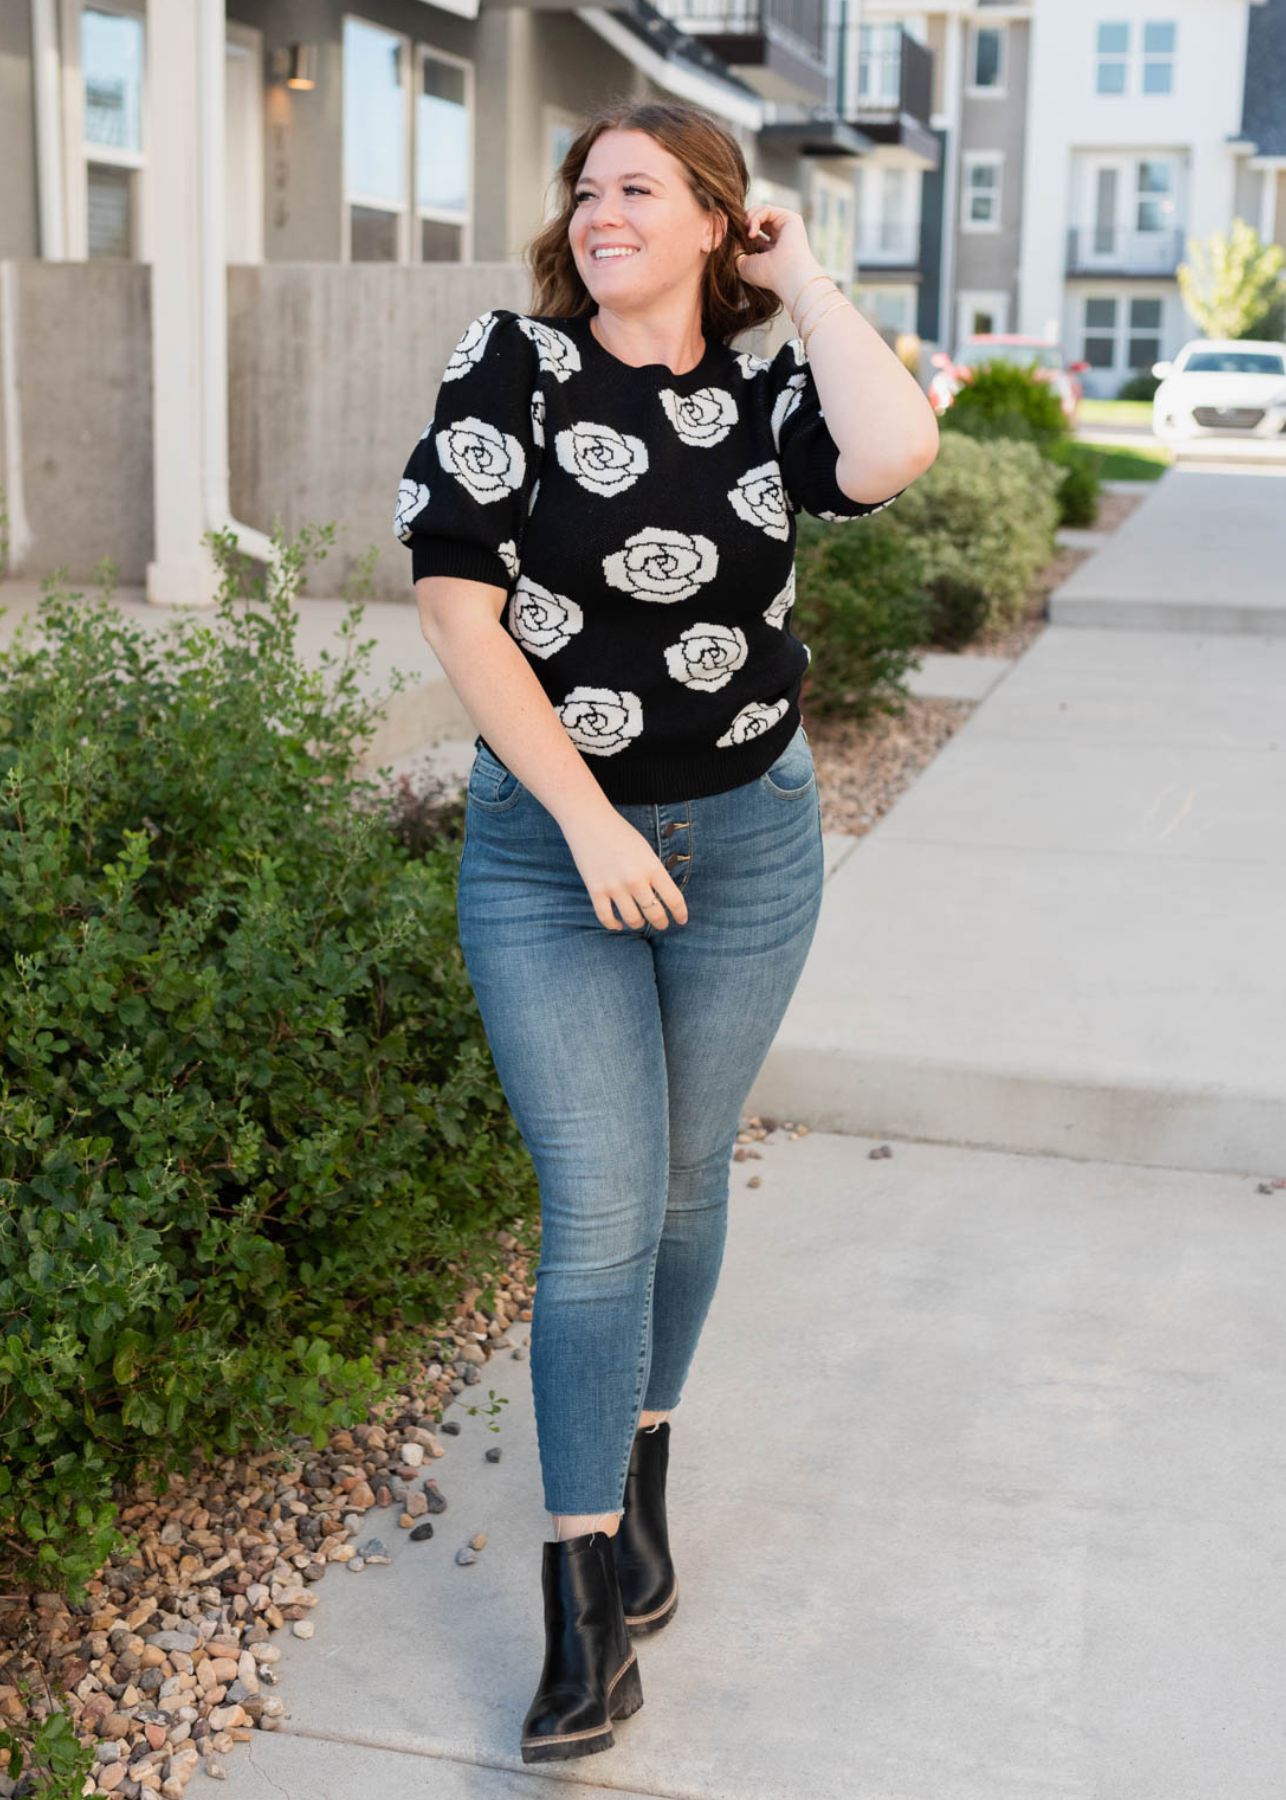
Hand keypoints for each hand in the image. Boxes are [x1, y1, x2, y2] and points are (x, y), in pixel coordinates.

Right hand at [559, 809, 688, 932]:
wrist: (590, 821)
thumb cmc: (620, 833)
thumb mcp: (646, 851)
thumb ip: (654, 873)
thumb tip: (661, 898)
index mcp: (652, 867)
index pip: (674, 899)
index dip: (680, 914)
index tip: (682, 920)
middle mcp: (635, 879)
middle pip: (655, 914)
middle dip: (661, 923)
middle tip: (661, 924)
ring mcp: (615, 886)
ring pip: (633, 920)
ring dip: (638, 924)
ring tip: (639, 922)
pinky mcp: (596, 890)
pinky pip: (606, 918)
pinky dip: (614, 925)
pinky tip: (619, 925)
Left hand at [734, 204, 821, 306]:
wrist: (785, 275)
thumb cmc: (767, 275)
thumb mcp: (744, 265)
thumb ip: (736, 250)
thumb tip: (735, 237)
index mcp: (770, 250)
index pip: (754, 234)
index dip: (741, 233)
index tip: (734, 241)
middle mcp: (779, 237)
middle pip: (757, 219)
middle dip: (744, 223)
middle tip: (738, 233)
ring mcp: (785, 227)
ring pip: (762, 212)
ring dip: (748, 219)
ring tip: (746, 234)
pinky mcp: (790, 218)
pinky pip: (767, 210)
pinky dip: (755, 218)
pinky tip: (752, 233)